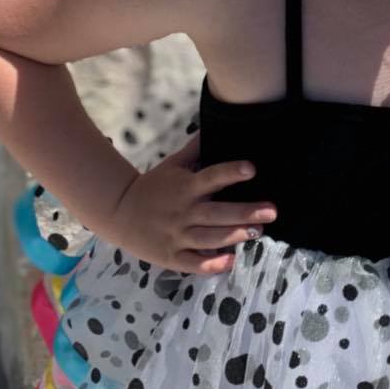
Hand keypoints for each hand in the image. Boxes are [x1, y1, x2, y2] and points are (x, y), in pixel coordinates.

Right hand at [104, 133, 275, 274]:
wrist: (118, 212)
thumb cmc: (153, 187)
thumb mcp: (172, 165)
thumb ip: (196, 149)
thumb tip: (215, 124)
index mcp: (185, 187)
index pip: (211, 178)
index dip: (230, 173)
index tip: (252, 168)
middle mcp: (183, 212)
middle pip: (217, 213)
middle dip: (245, 212)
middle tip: (272, 211)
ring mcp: (176, 236)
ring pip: (209, 238)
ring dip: (234, 236)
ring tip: (258, 232)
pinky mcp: (171, 257)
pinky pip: (193, 263)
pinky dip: (211, 264)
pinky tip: (230, 262)